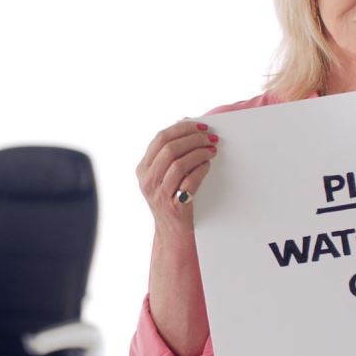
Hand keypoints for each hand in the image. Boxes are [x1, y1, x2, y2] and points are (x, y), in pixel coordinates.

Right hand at [136, 119, 219, 236]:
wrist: (171, 232)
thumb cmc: (171, 199)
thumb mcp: (162, 175)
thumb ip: (169, 152)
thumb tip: (184, 122)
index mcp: (143, 168)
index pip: (160, 138)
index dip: (182, 128)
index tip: (201, 126)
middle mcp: (147, 180)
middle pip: (170, 148)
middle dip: (193, 139)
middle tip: (210, 137)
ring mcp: (159, 194)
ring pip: (179, 163)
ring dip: (199, 153)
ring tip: (212, 150)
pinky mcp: (173, 205)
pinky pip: (189, 181)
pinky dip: (201, 169)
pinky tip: (208, 165)